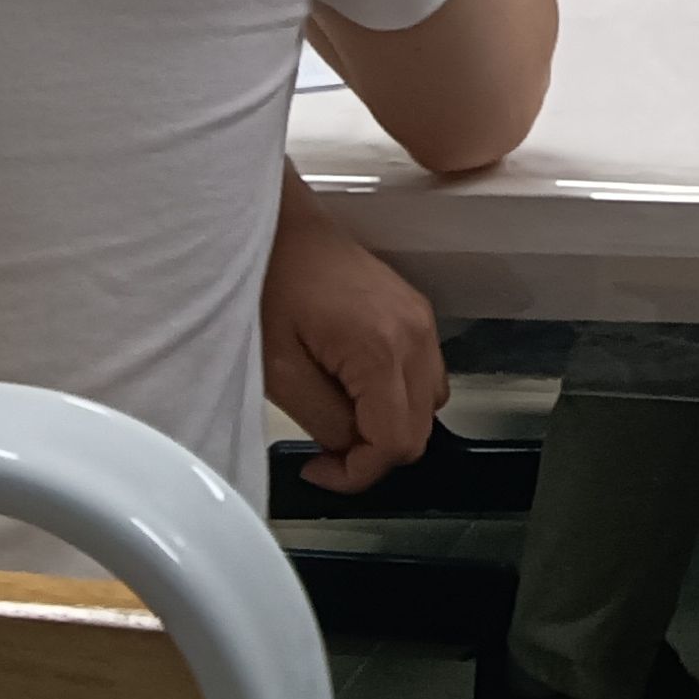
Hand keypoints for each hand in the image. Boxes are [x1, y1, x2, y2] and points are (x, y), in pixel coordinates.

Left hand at [260, 190, 443, 493]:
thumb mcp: (280, 370)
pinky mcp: (413, 311)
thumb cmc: (270, 280)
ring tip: (338, 419)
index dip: (357, 473)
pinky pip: (423, 373)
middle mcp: (415, 333)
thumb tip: (347, 449)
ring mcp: (420, 320)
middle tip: (326, 453)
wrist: (278, 225)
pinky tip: (352, 390)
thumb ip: (323, 421)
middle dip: (373, 454)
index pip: (395, 443)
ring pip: (428, 406)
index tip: (320, 470)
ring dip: (388, 426)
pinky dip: (395, 396)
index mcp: (383, 349)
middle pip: (420, 431)